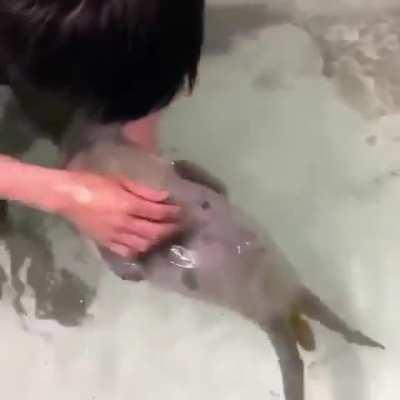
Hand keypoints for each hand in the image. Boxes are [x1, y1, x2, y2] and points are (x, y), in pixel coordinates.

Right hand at [57, 171, 181, 258]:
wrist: (67, 196)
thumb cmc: (93, 182)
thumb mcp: (120, 180)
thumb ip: (143, 190)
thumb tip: (163, 196)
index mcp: (129, 206)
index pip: (158, 213)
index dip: (172, 212)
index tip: (182, 211)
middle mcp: (125, 224)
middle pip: (154, 231)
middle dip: (170, 229)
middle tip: (180, 225)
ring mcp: (115, 236)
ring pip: (143, 244)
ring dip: (157, 241)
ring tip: (164, 235)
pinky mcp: (106, 243)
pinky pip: (126, 251)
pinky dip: (138, 250)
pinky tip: (144, 247)